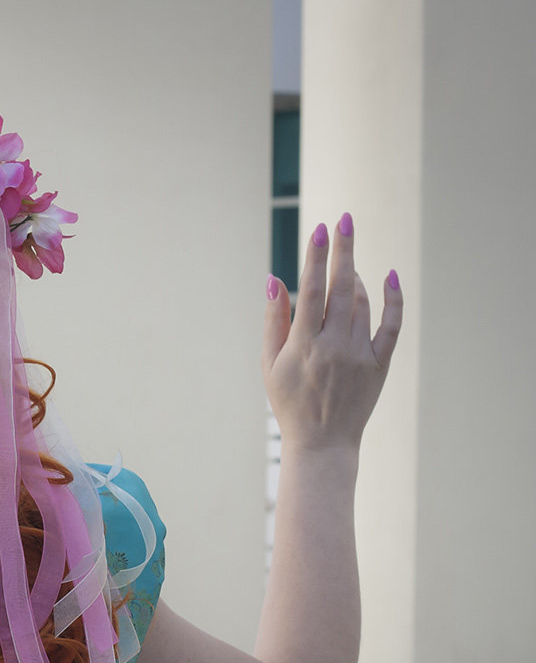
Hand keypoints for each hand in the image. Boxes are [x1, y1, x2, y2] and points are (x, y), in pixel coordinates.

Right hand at [262, 214, 402, 451]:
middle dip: (343, 250)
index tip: (320, 229)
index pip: (311, 291)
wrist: (322, 442)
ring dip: (356, 278)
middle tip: (345, 220)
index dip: (316, 258)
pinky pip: (391, 325)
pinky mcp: (380, 363)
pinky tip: (390, 276)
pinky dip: (392, 299)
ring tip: (347, 268)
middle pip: (342, 287)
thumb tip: (274, 280)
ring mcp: (360, 354)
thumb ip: (273, 321)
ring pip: (363, 303)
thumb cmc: (289, 401)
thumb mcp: (269, 364)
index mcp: (303, 346)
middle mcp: (334, 346)